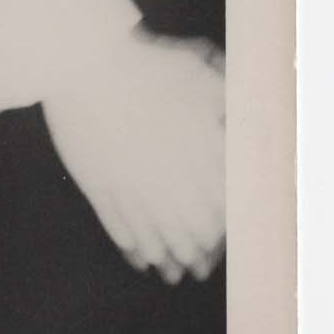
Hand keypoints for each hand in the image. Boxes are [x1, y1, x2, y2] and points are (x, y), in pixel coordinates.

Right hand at [39, 27, 225, 283]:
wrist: (84, 61)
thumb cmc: (143, 64)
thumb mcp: (199, 77)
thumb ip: (227, 104)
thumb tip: (249, 122)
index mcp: (197, 152)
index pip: (218, 206)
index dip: (223, 231)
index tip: (221, 244)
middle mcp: (166, 175)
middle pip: (187, 228)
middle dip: (195, 253)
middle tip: (199, 270)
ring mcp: (129, 182)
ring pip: (153, 233)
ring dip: (165, 255)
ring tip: (171, 273)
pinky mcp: (96, 182)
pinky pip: (117, 224)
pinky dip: (130, 245)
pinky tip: (137, 256)